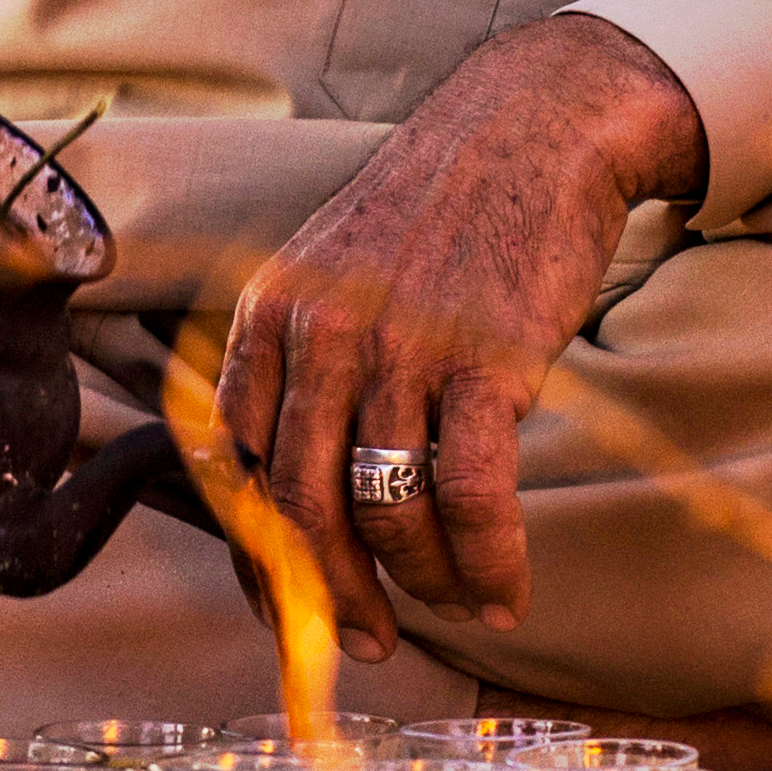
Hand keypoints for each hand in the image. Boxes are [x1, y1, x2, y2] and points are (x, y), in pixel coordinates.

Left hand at [214, 15, 705, 656]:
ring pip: (386, 512)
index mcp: (270, 318)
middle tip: (370, 641)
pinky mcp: (486, 361)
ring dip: (422, 581)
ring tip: (454, 602)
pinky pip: (472, 498)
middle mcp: (321, 335)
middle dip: (334, 598)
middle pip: (301, 510)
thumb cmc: (437, 216)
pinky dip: (488, 563)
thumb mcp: (332, 275)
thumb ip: (299, 371)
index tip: (292, 612)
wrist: (534, 128)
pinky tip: (505, 593)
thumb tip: (294, 499)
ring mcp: (402, 348)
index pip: (237, 471)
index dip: (260, 559)